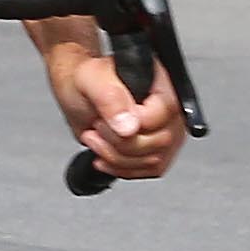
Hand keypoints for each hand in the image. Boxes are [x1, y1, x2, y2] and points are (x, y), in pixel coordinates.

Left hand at [47, 37, 183, 183]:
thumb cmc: (88, 80)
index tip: (104, 120)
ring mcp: (166, 130)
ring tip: (97, 139)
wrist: (80, 93)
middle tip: (97, 128)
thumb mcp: (92, 79)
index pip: (164, 113)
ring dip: (116, 157)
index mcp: (161, 83)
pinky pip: (150, 170)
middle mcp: (169, 108)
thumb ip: (110, 99)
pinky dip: (122, 168)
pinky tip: (105, 155)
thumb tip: (130, 127)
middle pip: (161, 141)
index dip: (132, 124)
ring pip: (154, 160)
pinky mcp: (157, 150)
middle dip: (119, 142)